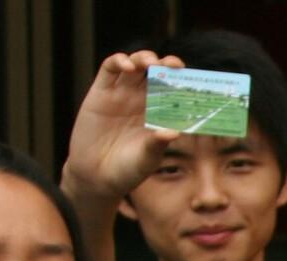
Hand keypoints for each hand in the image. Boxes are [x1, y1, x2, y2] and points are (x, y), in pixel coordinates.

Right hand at [61, 52, 184, 202]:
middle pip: (155, 72)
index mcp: (158, 114)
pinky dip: (119, 61)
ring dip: (143, 58)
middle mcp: (141, 101)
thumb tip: (174, 132)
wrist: (96, 177)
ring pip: (134, 65)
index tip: (190, 79)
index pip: (173, 90)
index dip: (181, 81)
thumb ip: (158, 144)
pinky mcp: (100, 92)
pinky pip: (110, 69)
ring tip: (149, 63)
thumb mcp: (146, 158)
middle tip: (172, 65)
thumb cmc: (127, 170)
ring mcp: (121, 94)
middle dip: (165, 64)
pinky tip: (127, 66)